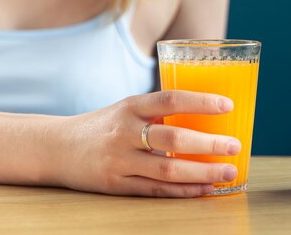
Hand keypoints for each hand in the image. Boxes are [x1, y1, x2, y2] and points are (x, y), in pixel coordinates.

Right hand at [53, 91, 240, 196]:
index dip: (201, 102)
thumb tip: (208, 116)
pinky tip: (205, 188)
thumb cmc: (104, 125)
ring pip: (167, 169)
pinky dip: (183, 190)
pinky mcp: (116, 185)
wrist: (56, 147)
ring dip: (202, 172)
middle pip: (172, 137)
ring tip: (228, 171)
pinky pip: (155, 190)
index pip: (170, 100)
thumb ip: (160, 112)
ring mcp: (119, 160)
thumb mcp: (127, 109)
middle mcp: (124, 132)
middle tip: (234, 146)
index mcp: (131, 106)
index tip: (228, 105)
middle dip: (208, 143)